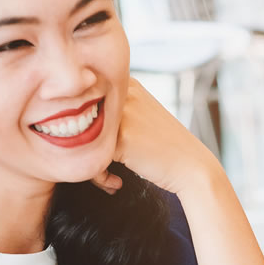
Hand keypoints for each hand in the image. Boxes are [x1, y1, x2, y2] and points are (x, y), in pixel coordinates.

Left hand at [91, 77, 225, 196]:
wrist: (191, 166)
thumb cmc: (165, 147)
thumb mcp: (141, 114)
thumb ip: (113, 110)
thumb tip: (72, 120)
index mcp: (126, 82)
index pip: (86, 103)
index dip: (87, 131)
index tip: (101, 152)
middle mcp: (122, 91)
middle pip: (81, 118)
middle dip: (86, 147)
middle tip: (103, 172)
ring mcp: (121, 111)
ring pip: (83, 138)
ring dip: (91, 163)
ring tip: (109, 179)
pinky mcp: (120, 135)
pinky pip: (91, 155)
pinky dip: (99, 175)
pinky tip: (115, 183)